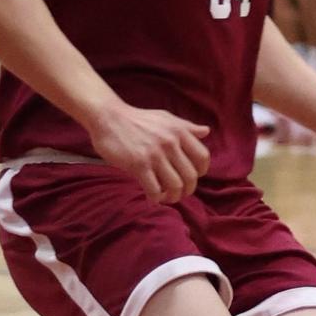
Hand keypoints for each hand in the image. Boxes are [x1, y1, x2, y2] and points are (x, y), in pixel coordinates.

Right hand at [87, 101, 209, 203]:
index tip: (192, 177)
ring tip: (166, 197)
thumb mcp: (166, 118)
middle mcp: (170, 143)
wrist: (108, 117)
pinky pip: (154, 188)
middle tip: (180, 193)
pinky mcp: (138, 164)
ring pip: (175, 185)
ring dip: (173, 197)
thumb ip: (187, 127)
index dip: (201, 171)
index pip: (203, 157)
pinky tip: (153, 198)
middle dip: (188, 190)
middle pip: (191, 176)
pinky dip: (156, 198)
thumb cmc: (138, 119)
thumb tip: (207, 131)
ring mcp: (155, 154)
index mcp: (180, 132)